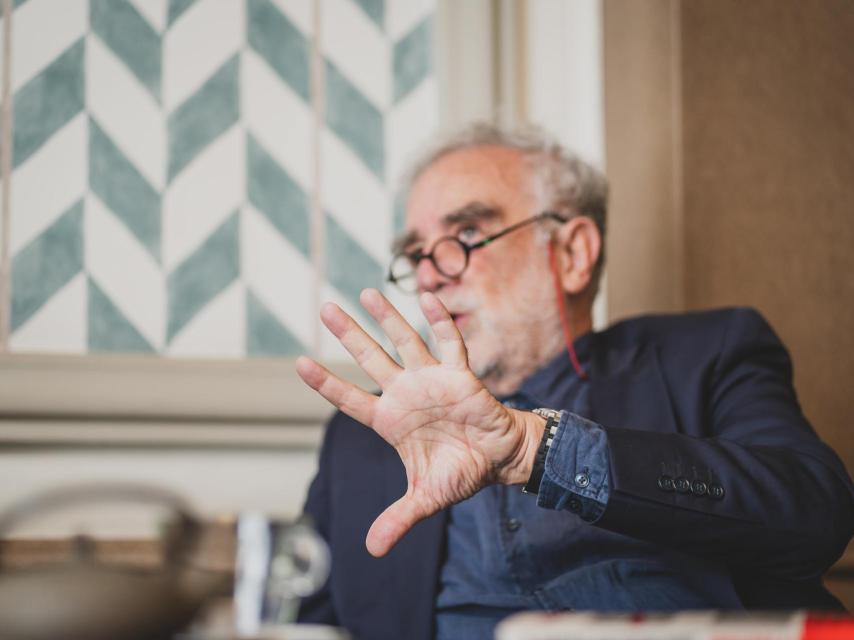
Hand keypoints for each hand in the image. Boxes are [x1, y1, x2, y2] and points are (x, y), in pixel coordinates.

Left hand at [295, 288, 543, 556]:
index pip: (350, 399)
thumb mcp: (426, 497)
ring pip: (404, 342)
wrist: (498, 459)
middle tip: (326, 308)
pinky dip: (440, 321)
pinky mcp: (460, 374)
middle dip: (349, 334)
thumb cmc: (459, 472)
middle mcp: (405, 394)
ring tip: (367, 292)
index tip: (299, 363)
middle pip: (370, 358)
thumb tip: (372, 550)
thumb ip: (398, 518)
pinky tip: (428, 297)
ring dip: (388, 318)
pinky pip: (449, 343)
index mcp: (390, 420)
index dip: (326, 383)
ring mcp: (431, 380)